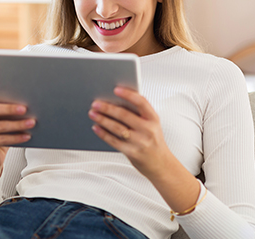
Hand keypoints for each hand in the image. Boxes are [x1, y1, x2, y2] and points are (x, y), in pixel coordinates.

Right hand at [0, 75, 33, 187]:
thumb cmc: (2, 133)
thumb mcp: (2, 119)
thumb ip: (7, 110)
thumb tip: (26, 102)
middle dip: (10, 108)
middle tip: (25, 108)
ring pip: (0, 126)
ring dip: (18, 124)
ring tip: (32, 123)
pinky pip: (2, 139)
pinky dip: (16, 138)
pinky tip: (27, 136)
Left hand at [89, 87, 202, 213]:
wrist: (161, 164)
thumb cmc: (153, 141)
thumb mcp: (152, 125)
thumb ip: (138, 114)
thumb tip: (115, 101)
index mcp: (153, 119)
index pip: (141, 102)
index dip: (128, 94)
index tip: (116, 89)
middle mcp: (148, 130)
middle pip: (124, 115)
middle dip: (107, 108)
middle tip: (96, 103)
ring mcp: (140, 142)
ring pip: (117, 128)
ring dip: (102, 119)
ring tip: (93, 113)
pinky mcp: (132, 152)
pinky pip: (114, 141)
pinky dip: (103, 133)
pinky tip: (96, 127)